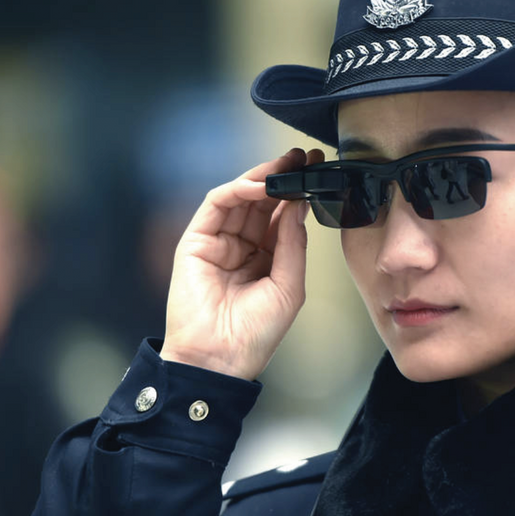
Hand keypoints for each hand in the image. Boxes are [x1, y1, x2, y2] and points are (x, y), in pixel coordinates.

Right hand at [160, 148, 323, 379]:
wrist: (219, 359)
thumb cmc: (255, 334)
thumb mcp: (289, 286)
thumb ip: (292, 243)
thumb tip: (298, 205)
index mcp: (265, 260)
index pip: (281, 217)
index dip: (299, 193)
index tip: (319, 171)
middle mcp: (241, 247)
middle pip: (262, 202)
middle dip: (284, 177)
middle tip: (305, 156)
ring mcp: (217, 242)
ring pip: (240, 198)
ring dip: (263, 177)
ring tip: (287, 164)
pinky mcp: (195, 240)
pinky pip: (216, 205)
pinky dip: (238, 189)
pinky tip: (261, 185)